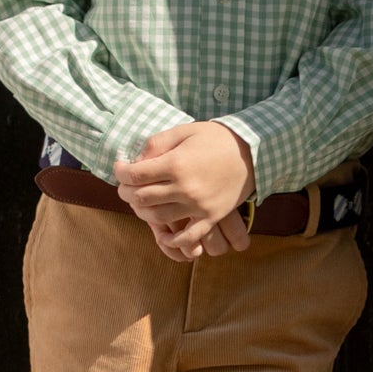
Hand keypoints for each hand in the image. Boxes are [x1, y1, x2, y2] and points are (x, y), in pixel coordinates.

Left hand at [116, 121, 254, 257]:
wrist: (252, 152)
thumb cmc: (216, 138)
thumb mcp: (184, 131)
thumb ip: (157, 144)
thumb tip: (136, 162)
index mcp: (176, 164)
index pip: (135, 175)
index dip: (121, 172)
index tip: (120, 168)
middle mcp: (184, 188)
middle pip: (141, 198)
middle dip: (126, 192)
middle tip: (125, 186)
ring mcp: (198, 206)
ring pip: (157, 218)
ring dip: (142, 212)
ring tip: (141, 202)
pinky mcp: (211, 217)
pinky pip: (188, 237)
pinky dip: (172, 240)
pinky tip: (163, 235)